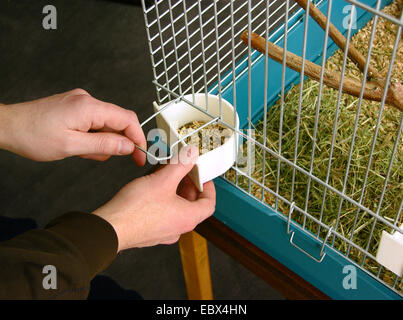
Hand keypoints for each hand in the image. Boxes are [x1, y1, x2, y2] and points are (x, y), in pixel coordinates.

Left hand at [0, 89, 146, 163]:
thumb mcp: (72, 146)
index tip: (141, 155)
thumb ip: (104, 145)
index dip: (138, 138)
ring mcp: (80, 102)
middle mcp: (87, 100)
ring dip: (101, 141)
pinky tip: (78, 145)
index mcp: (89, 107)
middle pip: (118, 121)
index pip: (127, 119)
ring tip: (81, 151)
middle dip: (117, 141)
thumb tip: (128, 146)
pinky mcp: (75, 107)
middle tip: (108, 157)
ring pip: (105, 124)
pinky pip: (94, 122)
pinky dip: (92, 136)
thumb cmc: (33, 135)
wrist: (8, 126)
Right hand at [93, 146, 215, 250]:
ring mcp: (164, 232)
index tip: (203, 177)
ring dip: (174, 191)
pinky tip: (151, 187)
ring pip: (176, 209)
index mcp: (188, 218)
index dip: (209, 187)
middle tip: (183, 171)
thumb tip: (191, 155)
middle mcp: (178, 228)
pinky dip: (163, 200)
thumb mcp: (162, 180)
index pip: (209, 204)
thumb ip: (180, 165)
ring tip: (165, 175)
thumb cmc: (134, 211)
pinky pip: (163, 214)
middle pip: (192, 205)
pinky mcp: (150, 232)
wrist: (110, 228)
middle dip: (188, 185)